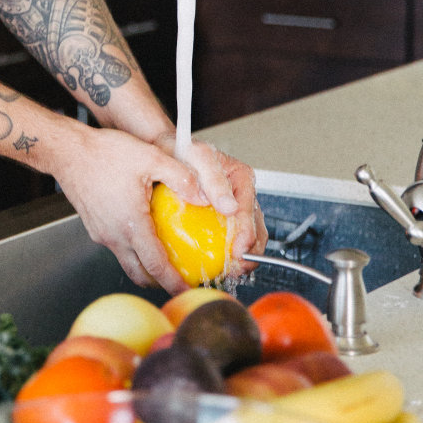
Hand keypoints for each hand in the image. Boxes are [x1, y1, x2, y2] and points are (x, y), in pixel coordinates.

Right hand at [53, 124, 221, 293]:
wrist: (66, 151)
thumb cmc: (103, 153)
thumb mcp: (150, 157)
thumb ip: (180, 177)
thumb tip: (204, 196)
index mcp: (130, 224)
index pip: (156, 266)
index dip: (174, 283)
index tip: (188, 292)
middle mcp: (113, 235)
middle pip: (139, 273)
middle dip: (160, 283)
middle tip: (179, 282)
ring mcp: (101, 233)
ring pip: (127, 260)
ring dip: (145, 266)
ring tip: (165, 258)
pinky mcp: (94, 226)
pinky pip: (117, 245)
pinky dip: (132, 248)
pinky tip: (143, 231)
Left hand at [153, 132, 266, 274]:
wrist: (167, 152)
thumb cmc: (180, 152)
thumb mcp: (196, 157)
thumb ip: (213, 178)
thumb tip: (229, 207)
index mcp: (240, 176)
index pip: (249, 209)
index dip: (247, 232)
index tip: (239, 249)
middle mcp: (240, 192)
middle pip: (255, 226)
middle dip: (251, 250)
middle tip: (238, 266)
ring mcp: (234, 205)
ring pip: (249, 235)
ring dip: (244, 255)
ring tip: (234, 270)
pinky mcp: (223, 216)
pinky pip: (232, 237)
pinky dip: (229, 252)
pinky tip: (220, 264)